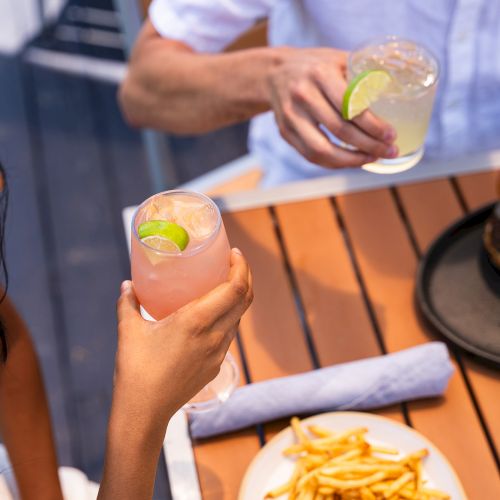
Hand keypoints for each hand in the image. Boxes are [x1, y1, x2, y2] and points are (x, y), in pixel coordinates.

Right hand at [112, 248, 252, 427]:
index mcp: (196, 321)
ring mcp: (218, 352)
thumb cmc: (135, 370)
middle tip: (233, 262)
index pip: (235, 289)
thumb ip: (128, 303)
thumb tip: (127, 285)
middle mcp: (214, 335)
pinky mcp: (216, 365)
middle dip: (245, 276)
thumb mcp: (129, 330)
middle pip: (245, 300)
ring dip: (238, 297)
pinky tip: (214, 313)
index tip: (235, 253)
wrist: (144, 413)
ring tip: (225, 283)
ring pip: (239, 317)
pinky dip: (229, 316)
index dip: (241, 268)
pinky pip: (229, 334)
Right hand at [267, 47, 397, 167]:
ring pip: (322, 150)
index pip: (351, 106)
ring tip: (372, 159)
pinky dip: (334, 163)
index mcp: (320, 74)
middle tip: (389, 151)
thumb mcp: (338, 59)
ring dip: (351, 161)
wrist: (274, 73)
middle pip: (340, 131)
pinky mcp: (286, 132)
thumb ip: (363, 75)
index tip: (391, 135)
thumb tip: (398, 93)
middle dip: (369, 146)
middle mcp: (303, 96)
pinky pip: (311, 156)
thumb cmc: (316, 66)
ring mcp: (292, 117)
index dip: (373, 126)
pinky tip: (351, 160)